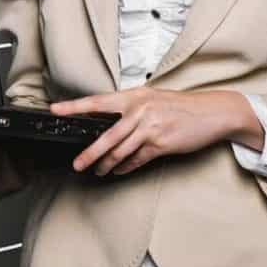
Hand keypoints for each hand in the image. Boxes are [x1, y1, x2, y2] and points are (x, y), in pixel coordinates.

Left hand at [49, 87, 233, 176]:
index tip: (55, 110)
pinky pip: (137, 159)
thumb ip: (130, 108)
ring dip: (107, 164)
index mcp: (134, 96)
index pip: (98, 101)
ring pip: (120, 151)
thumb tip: (107, 122)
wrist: (211, 112)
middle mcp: (140, 110)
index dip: (74, 107)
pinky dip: (126, 167)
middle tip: (77, 163)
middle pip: (106, 135)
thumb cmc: (180, 106)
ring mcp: (151, 127)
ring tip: (98, 171)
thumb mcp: (152, 99)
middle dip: (89, 153)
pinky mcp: (161, 143)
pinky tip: (120, 170)